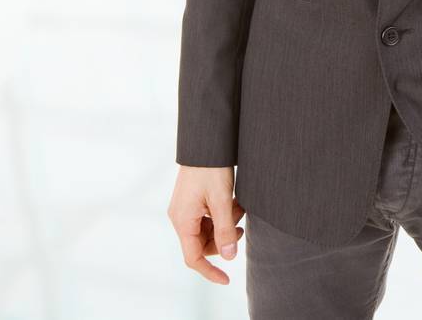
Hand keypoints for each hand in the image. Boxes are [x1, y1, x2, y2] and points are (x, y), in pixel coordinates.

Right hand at [168, 165, 245, 284]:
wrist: (206, 141)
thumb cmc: (211, 168)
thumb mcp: (221, 201)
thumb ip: (225, 230)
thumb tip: (230, 256)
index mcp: (182, 220)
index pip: (193, 257)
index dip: (210, 271)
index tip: (227, 279)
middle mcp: (180, 217)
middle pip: (202, 244)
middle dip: (224, 239)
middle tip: (240, 226)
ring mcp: (186, 208)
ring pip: (208, 230)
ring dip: (225, 224)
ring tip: (238, 207)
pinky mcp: (193, 200)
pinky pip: (208, 217)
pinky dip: (222, 213)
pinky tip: (234, 201)